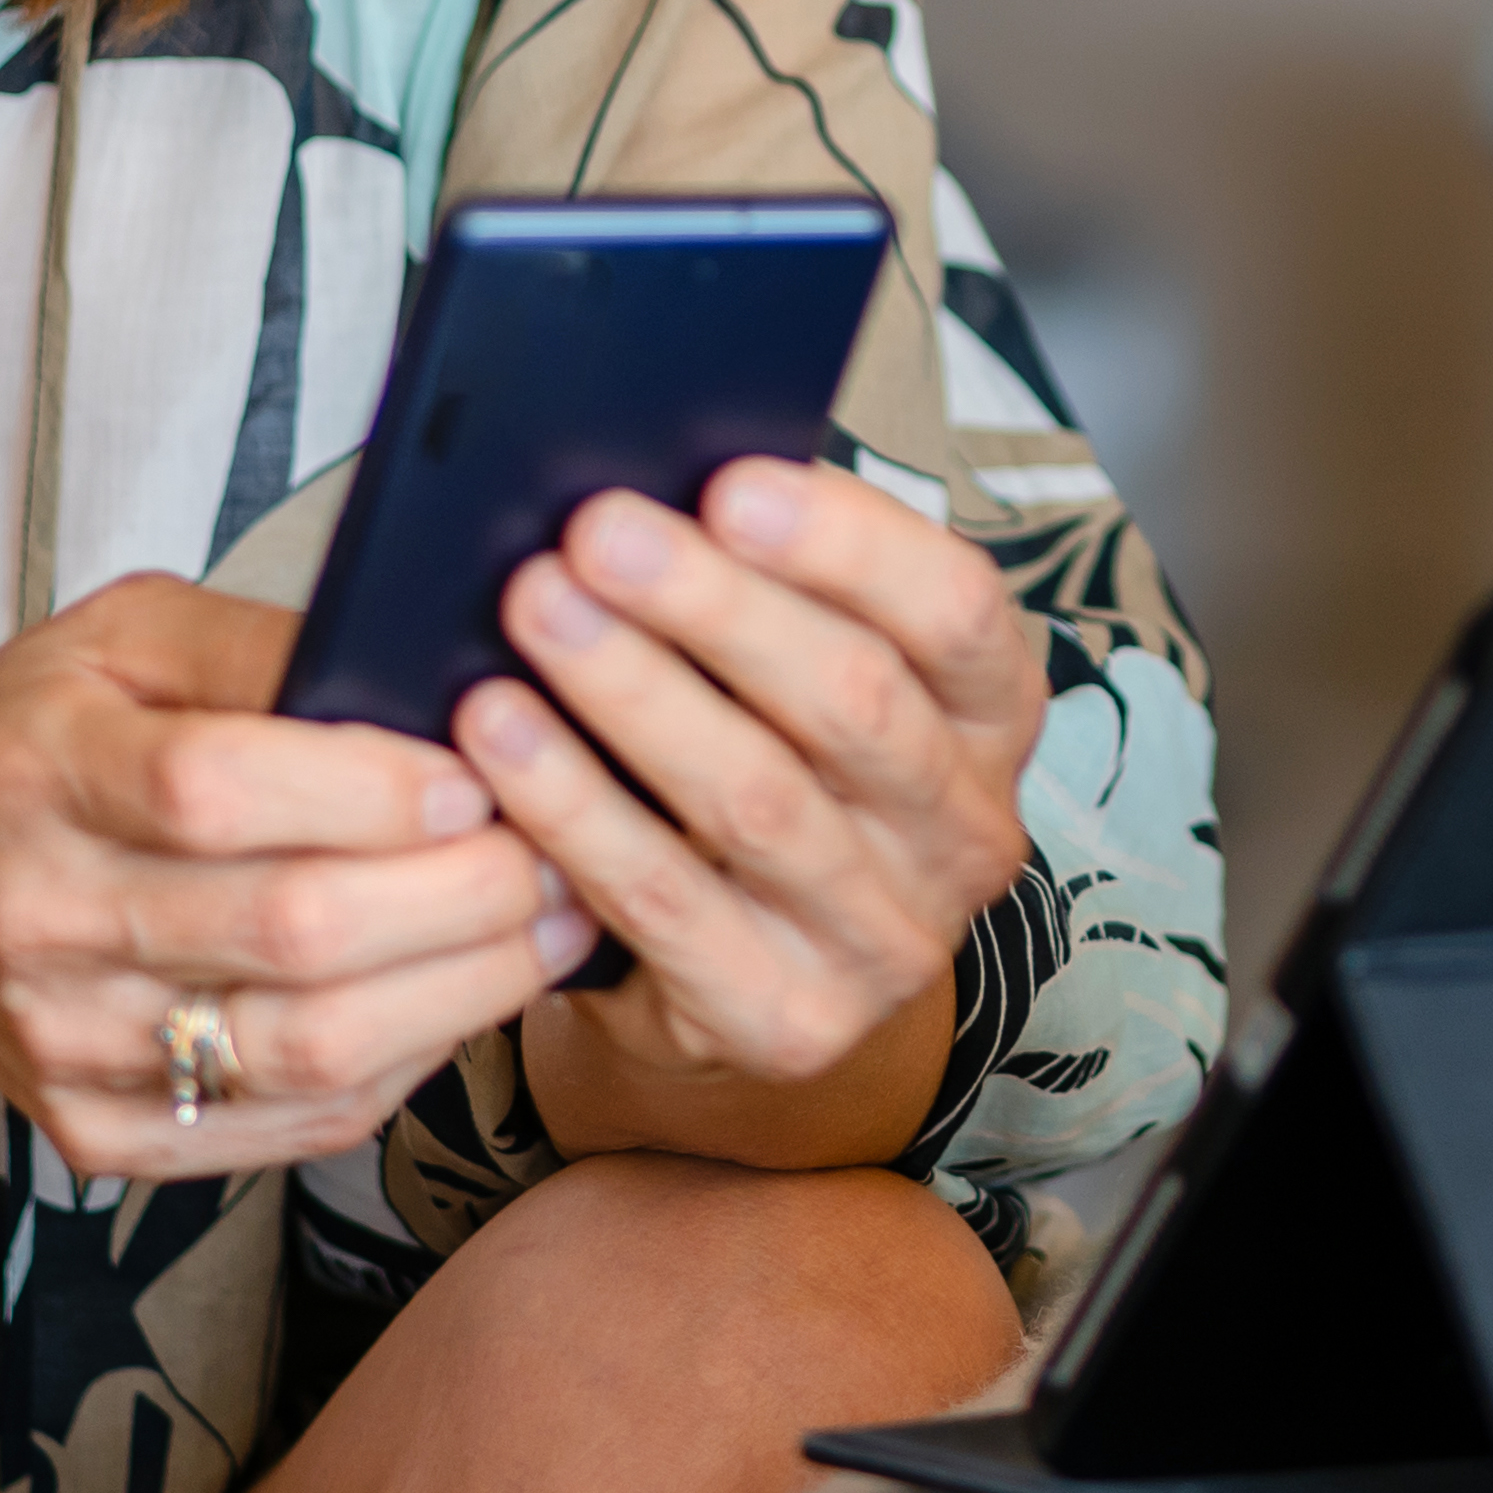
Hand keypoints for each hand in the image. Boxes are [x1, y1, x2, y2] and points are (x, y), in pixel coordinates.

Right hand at [0, 574, 589, 1179]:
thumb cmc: (28, 740)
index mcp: (40, 764)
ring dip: (463, 993)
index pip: (213, 789)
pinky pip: (286, 1124)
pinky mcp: (97, 1133)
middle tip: (562, 850)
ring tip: (548, 929)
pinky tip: (458, 1004)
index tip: (480, 763)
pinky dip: (401, 1069)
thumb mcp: (120, 635)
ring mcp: (66, 1041)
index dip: (370, 786)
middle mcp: (40, 913)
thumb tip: (422, 664)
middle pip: (289, 930)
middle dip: (464, 893)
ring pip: (307, 1046)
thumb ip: (260, 642)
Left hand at [461, 458, 1042, 1148]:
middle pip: (853, 700)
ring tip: (534, 612)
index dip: (847, 544)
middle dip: (713, 605)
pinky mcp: (792, 1020)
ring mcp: (889, 940)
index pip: (956, 612)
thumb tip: (650, 473)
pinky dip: (575, 811)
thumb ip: (763, 581)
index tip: (727, 483)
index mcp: (990, 714)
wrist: (741, 977)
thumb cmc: (764, 763)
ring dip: (633, 694)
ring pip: (756, 800)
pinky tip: (502, 740)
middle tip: (594, 533)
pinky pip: (666, 903)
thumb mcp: (795, 673)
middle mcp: (965, 831)